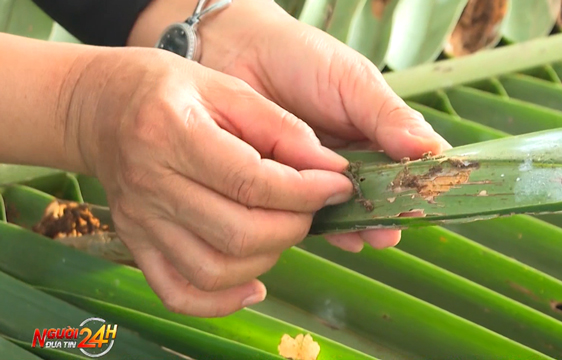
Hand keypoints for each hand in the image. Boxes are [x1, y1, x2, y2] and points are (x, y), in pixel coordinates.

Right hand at [66, 47, 353, 316]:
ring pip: (215, 271)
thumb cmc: (167, 89)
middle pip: (238, 233)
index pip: (251, 181)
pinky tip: (253, 283)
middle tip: (312, 206)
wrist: (100, 107)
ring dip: (267, 259)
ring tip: (283, 230)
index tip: (338, 185)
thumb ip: (280, 127)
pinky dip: (222, 301)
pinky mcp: (137, 245)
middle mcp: (151, 185)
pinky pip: (179, 293)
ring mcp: (140, 222)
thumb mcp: (225, 87)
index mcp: (172, 133)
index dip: (306, 190)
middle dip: (293, 226)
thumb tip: (330, 167)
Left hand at [157, 0, 451, 251]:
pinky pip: (307, 212)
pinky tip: (340, 236)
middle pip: (378, 194)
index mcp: (375, 132)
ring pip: (345, 207)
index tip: (422, 203)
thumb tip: (433, 149)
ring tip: (369, 237)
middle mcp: (351, 158)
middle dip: (386, 215)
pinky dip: (324, 226)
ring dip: (358, 224)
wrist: (240, 52)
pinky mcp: (285, 187)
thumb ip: (388, 117)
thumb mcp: (354, 82)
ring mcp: (318, 175)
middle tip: (390, 231)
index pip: (406, 164)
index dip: (415, 185)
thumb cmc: (302, 59)